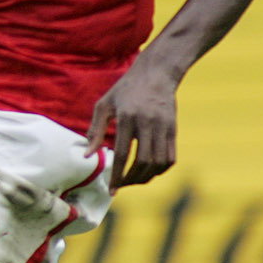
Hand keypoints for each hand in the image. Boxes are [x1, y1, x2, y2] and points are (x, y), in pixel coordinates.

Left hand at [85, 60, 179, 189]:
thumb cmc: (125, 89)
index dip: (118, 175)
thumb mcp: (104, 105)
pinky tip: (148, 172)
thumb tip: (88, 156)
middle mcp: (148, 123)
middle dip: (132, 179)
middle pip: (144, 162)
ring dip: (146, 177)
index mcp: (127, 117)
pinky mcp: (174, 129)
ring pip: (159, 163)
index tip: (111, 189)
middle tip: (121, 186)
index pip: (124, 154)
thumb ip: (95, 131)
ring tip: (133, 180)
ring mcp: (163, 127)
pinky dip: (160, 170)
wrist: (156, 74)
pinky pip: (170, 157)